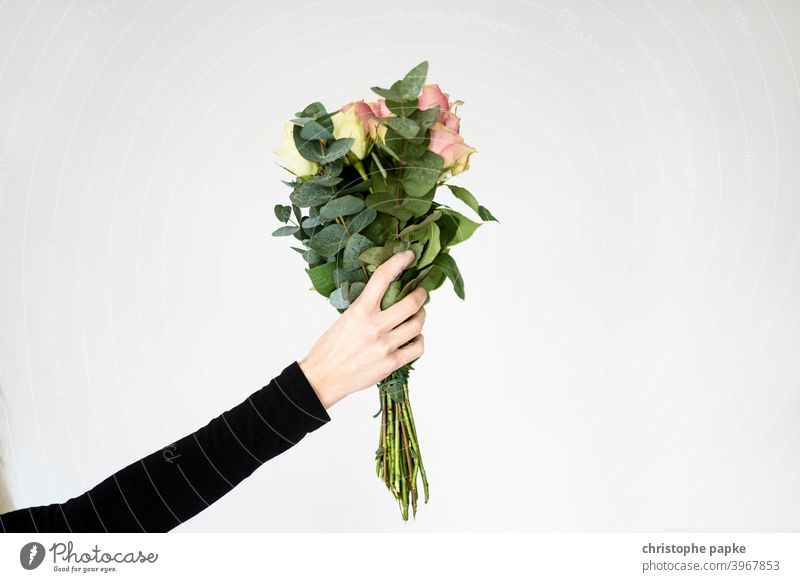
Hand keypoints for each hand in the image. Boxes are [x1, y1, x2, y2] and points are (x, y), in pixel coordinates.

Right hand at [298, 249, 426, 408]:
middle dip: (420, 294)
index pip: (383, 277)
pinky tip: (413, 338)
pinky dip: (419, 340)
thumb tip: (386, 296)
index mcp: (360, 310)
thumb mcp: (345, 318)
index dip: (398, 262)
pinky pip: (417, 347)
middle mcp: (375, 326)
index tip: (408, 255)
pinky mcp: (391, 363)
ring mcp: (385, 345)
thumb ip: (365, 307)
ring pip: (417, 324)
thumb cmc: (330, 348)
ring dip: (421, 316)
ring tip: (418, 315)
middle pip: (411, 303)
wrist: (324, 377)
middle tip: (420, 292)